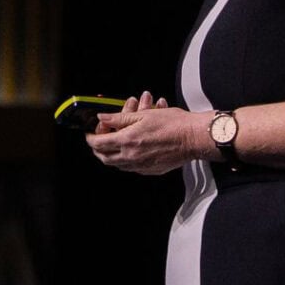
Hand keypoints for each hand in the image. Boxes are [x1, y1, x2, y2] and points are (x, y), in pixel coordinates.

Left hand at [86, 91, 204, 174]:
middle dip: (98, 148)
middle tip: (99, 137)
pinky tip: (132, 148)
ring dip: (111, 153)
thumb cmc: (173, 123)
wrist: (193, 138)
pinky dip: (126, 159)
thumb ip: (120, 117)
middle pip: (104, 157)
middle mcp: (131, 157)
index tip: (92, 130)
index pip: (98, 143)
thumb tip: (103, 117)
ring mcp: (141, 166)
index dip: (91, 136)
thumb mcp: (143, 115)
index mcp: (127, 141)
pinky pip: (131, 167)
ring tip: (115, 141)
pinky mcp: (150, 170)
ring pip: (117, 164)